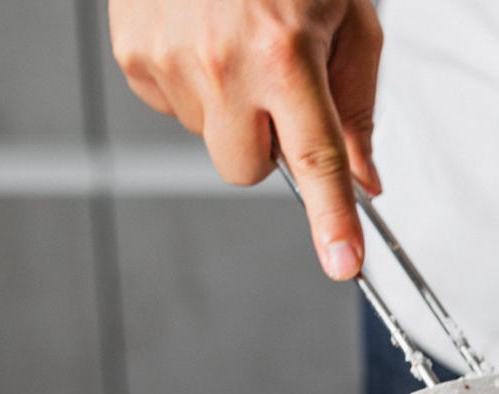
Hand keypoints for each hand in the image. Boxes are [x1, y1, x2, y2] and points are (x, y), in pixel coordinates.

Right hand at [108, 0, 382, 279]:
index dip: (332, 220)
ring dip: (230, 109)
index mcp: (285, 54)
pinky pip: (174, 107)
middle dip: (266, 146)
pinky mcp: (133, 56)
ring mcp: (169, 62)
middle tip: (277, 89)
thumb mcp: (349, 17)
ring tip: (235, 42)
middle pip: (246, 169)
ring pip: (210, 140)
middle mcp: (223, 64)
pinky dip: (194, 85)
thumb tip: (365, 177)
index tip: (343, 263)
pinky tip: (203, 36)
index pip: (316, 161)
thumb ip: (357, 104)